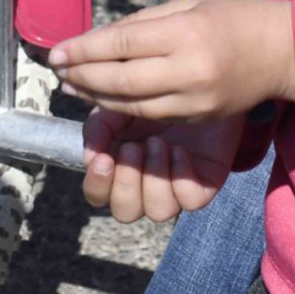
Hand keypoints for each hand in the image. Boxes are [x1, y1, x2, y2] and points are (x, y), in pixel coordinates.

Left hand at [48, 0, 294, 119]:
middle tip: (58, 69)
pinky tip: (105, 97)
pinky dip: (122, 107)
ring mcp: (195, 101)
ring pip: (131, 105)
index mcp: (186, 33)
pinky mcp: (198, 117)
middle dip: (82, 76)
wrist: (284, 51)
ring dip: (96, 96)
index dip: (83, 49)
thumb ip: (145, 21)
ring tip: (74, 85)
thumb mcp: (191, 3)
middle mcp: (189, 71)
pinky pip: (151, 114)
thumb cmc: (236, 16)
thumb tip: (101, 38)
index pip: (121, 43)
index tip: (56, 51)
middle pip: (119, 80)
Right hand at [82, 110, 246, 222]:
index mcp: (120, 169)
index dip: (97, 184)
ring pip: (159, 212)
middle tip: (134, 148)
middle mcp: (146, 184)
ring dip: (154, 179)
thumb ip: (99, 128)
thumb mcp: (118, 105)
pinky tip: (179, 150)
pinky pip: (190, 201)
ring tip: (158, 143)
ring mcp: (176, 186)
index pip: (99, 196)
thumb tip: (90, 158)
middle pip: (126, 212)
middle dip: (126, 183)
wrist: (198, 81)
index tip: (103, 159)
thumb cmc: (153, 96)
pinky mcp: (204, 183)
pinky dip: (181, 178)